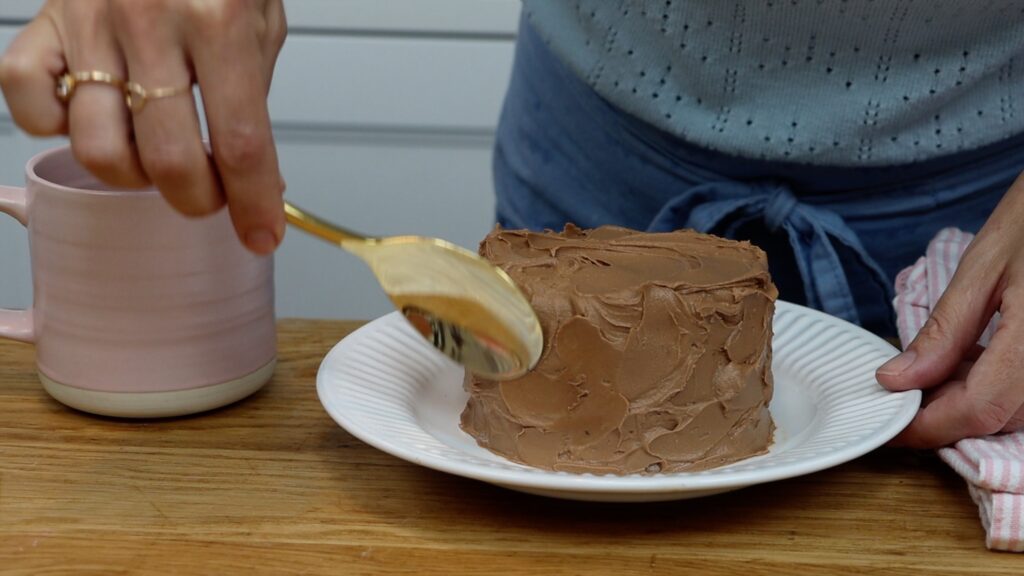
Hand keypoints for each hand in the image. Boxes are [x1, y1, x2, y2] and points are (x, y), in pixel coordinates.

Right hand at [0, 0, 287, 253]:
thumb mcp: (260, 20)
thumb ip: (252, 95)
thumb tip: (258, 180)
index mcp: (219, 21)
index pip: (241, 142)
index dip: (254, 203)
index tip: (261, 235)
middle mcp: (149, 22)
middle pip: (168, 159)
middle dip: (196, 200)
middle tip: (207, 196)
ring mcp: (88, 22)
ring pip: (98, 147)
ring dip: (133, 176)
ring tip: (153, 156)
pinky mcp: (42, 22)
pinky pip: (26, 102)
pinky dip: (55, 129)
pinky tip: (91, 117)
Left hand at [876, 172, 1023, 447]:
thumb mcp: (985, 268)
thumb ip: (945, 333)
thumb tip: (896, 380)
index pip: (980, 410)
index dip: (930, 428)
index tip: (892, 426)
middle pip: (1002, 418)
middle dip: (948, 414)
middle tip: (907, 389)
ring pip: (1020, 410)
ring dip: (973, 400)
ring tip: (937, 367)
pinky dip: (999, 383)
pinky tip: (976, 357)